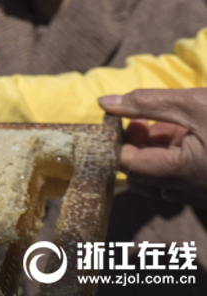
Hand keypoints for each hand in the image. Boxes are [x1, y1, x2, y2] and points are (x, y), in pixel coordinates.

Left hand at [98, 89, 206, 208]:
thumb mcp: (192, 104)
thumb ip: (146, 103)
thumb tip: (104, 102)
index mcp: (183, 173)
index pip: (129, 166)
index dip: (119, 141)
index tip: (124, 120)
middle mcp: (194, 194)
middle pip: (142, 178)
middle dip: (135, 148)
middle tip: (142, 122)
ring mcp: (206, 197)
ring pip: (162, 183)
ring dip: (156, 154)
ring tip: (167, 126)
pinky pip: (183, 184)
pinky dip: (175, 161)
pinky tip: (185, 136)